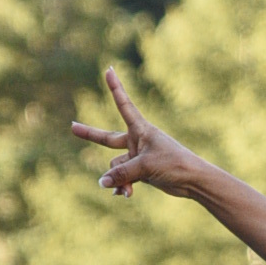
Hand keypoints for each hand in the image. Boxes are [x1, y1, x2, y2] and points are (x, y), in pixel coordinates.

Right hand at [72, 65, 203, 199]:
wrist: (193, 180)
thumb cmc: (173, 164)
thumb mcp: (144, 166)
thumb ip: (121, 174)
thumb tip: (102, 182)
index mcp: (141, 129)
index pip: (124, 104)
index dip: (115, 88)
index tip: (109, 70)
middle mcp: (137, 140)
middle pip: (108, 138)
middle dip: (90, 134)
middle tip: (72, 127)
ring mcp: (138, 156)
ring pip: (116, 166)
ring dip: (117, 179)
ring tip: (124, 191)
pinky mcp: (142, 171)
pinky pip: (123, 177)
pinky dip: (122, 186)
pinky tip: (123, 195)